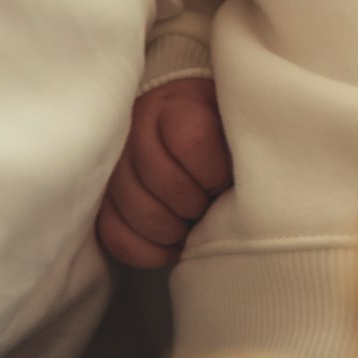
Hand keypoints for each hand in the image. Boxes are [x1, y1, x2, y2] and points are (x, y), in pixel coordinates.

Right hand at [98, 77, 232, 268]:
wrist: (181, 117)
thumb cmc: (216, 124)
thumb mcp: (232, 116)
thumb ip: (240, 138)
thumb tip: (255, 180)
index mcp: (174, 105)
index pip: (192, 142)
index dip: (215, 172)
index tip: (225, 179)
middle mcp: (135, 130)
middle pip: (164, 183)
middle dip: (196, 205)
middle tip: (209, 204)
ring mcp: (113, 166)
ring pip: (138, 213)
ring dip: (173, 230)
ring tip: (192, 224)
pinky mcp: (101, 198)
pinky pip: (114, 235)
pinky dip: (146, 251)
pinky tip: (171, 247)